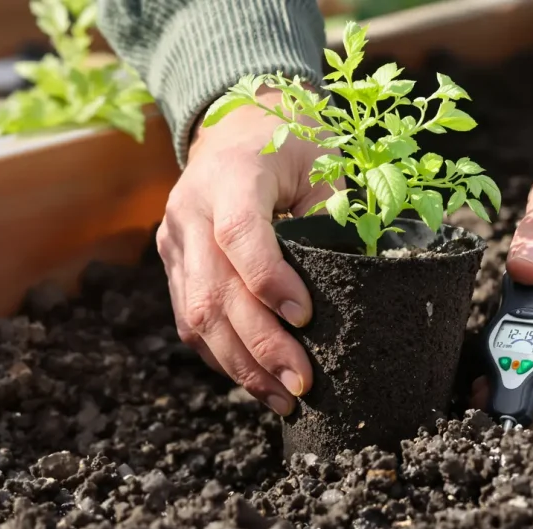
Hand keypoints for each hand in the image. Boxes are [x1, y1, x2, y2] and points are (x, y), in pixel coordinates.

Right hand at [156, 87, 341, 415]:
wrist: (235, 124)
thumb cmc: (291, 143)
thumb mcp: (321, 164)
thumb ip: (332, 217)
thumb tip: (359, 284)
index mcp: (231, 174)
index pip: (239, 234)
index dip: (268, 280)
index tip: (306, 318)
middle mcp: (190, 210)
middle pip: (215, 291)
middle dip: (260, 347)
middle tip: (302, 385)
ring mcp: (174, 240)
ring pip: (196, 315)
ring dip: (240, 366)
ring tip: (285, 399)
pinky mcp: (172, 263)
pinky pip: (189, 320)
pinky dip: (222, 356)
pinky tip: (256, 381)